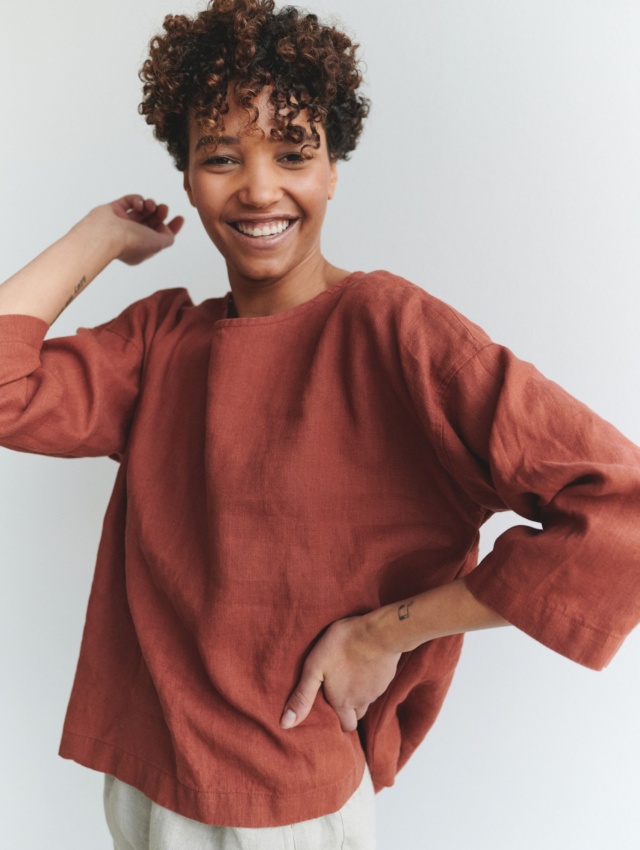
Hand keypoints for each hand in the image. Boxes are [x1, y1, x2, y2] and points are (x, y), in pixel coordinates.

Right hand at [97, 195, 183, 265]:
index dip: (172, 227)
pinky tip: (140, 205)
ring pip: (142, 210)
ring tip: (152, 206)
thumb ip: (167, 238)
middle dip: (161, 213)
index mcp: (141, 248)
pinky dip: (137, 200)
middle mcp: (131, 236)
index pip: (160, 236)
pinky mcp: (113, 210)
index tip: (180, 217)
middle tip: (164, 208)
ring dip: (150, 205)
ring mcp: (121, 223)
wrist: (105, 234)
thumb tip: (169, 230)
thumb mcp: (157, 244)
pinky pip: (129, 201)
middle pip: (152, 221)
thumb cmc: (130, 243)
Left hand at [280, 615, 401, 732]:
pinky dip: (369, 679)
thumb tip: (285, 724)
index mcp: (343, 703)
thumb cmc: (343, 645)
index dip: (338, 721)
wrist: (379, 632)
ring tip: (349, 675)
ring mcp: (377, 689)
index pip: (346, 727)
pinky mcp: (386, 675)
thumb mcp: (314, 668)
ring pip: (367, 699)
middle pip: (357, 715)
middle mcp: (362, 701)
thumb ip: (302, 696)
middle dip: (349, 710)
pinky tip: (362, 663)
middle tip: (339, 694)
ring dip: (359, 693)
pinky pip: (377, 684)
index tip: (330, 710)